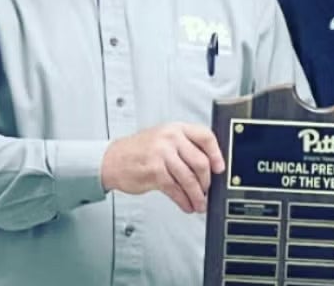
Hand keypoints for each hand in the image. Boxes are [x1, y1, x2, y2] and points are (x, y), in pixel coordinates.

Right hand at [101, 123, 224, 212]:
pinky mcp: (154, 172)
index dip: (217, 154)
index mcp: (176, 128)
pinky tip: (186, 205)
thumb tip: (209, 165)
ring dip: (197, 195)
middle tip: (208, 191)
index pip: (206, 137)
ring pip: (189, 179)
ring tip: (199, 203)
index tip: (220, 168)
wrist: (113, 159)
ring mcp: (162, 154)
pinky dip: (184, 200)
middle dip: (207, 181)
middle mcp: (170, 139)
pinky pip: (176, 189)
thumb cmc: (140, 150)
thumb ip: (185, 146)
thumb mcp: (164, 138)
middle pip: (200, 161)